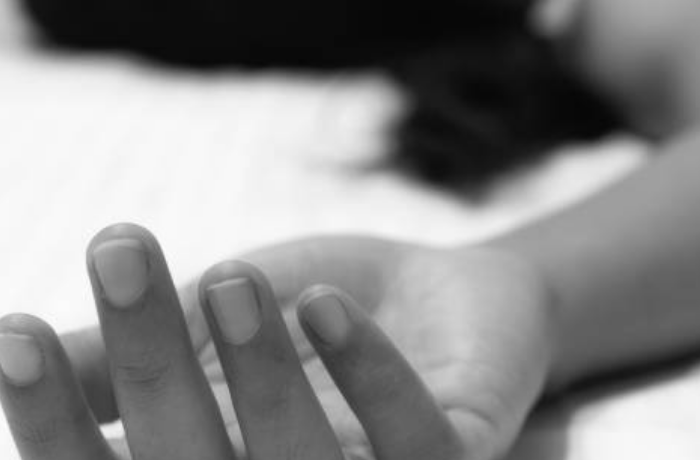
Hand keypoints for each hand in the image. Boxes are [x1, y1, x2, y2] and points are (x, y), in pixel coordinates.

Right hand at [0, 224, 463, 459]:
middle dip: (151, 361)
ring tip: (230, 276)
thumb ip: (142, 348)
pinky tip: (324, 301)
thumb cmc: (318, 313)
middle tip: (118, 250)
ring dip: (262, 371)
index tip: (16, 332)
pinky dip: (368, 374)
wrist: (442, 298)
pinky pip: (420, 443)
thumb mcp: (221, 323)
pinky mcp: (457, 456)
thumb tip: (24, 342)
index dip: (59, 418)